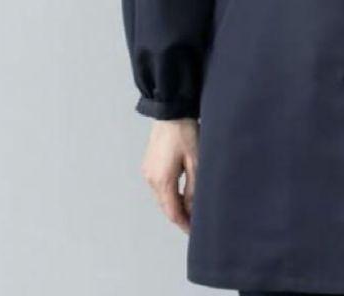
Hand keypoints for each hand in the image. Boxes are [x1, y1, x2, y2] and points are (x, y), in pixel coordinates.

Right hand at [139, 117, 198, 234]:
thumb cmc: (185, 133)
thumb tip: (193, 209)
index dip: (183, 223)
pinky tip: (181, 191)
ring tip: (191, 208)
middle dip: (179, 216)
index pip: (172, 212)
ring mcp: (148, 171)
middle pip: (165, 206)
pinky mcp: (149, 164)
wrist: (171, 111)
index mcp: (162, 181)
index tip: (194, 231)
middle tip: (195, 222)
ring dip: (174, 204)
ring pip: (161, 197)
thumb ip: (194, 188)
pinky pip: (158, 186)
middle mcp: (151, 179)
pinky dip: (169, 193)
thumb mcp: (196, 161)